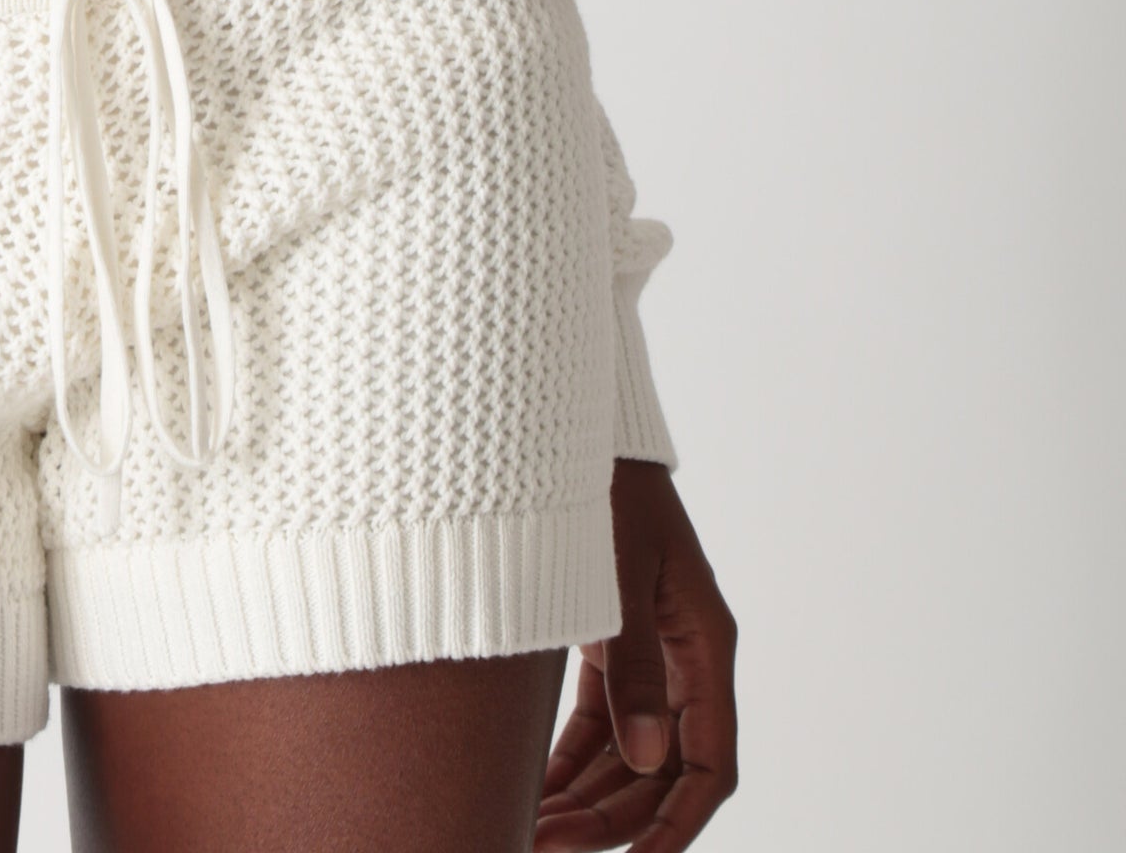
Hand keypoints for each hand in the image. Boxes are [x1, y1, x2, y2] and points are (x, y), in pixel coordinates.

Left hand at [537, 460, 737, 849]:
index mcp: (706, 644)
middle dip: (609, 821)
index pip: (710, 766)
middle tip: (542, 847)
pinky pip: (596, 724)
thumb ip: (632, 665)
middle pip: (659, 772)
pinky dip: (567, 761)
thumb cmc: (603, 486)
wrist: (560, 424)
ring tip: (526, 832)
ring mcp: (648, 653)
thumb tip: (647, 761)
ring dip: (584, 799)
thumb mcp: (618, 575)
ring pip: (626, 756)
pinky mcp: (609, 644)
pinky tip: (531, 792)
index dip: (680, 825)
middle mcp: (685, 659)